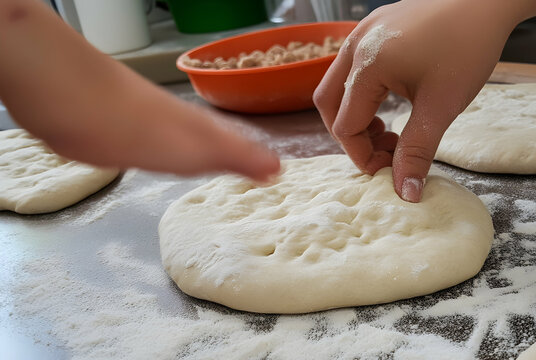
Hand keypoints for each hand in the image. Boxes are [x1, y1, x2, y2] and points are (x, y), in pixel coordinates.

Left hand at [0, 0, 278, 180]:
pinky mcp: (130, 135)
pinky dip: (177, 160)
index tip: (279, 177)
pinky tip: (173, 167)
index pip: (245, 147)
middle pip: (222, 144)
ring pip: (194, 146)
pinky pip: (165, 150)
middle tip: (260, 177)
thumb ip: (239, 158)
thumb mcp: (202, 149)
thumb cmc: (144, 130)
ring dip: (211, 159)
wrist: (79, 104)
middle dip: (241, 159)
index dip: (261, 162)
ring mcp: (158, 128)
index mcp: (207, 130)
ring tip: (225, 174)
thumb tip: (279, 169)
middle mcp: (187, 127)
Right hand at [314, 0, 535, 201]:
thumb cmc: (468, 46)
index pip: (345, 125)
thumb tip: (405, 192)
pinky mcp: (374, 27)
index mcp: (366, 65)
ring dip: (357, 114)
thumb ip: (417, 150)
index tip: (390, 169)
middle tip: (384, 150)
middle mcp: (355, 45)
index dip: (364, 155)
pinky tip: (393, 99)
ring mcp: (362, 32)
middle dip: (351, 135)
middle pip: (329, 104)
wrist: (487, 0)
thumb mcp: (442, 105)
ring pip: (338, 84)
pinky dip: (363, 92)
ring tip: (390, 129)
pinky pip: (353, 66)